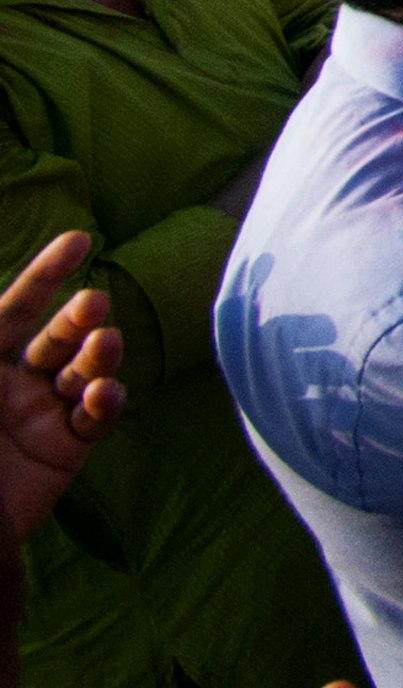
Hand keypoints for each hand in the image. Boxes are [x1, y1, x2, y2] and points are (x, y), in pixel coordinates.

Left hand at [0, 231, 121, 545]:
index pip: (14, 310)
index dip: (43, 275)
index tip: (80, 240)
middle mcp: (13, 384)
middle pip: (55, 336)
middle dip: (79, 316)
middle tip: (94, 305)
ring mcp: (43, 414)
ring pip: (82, 371)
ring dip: (98, 355)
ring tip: (104, 348)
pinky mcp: (67, 448)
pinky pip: (93, 418)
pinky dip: (103, 403)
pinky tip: (102, 397)